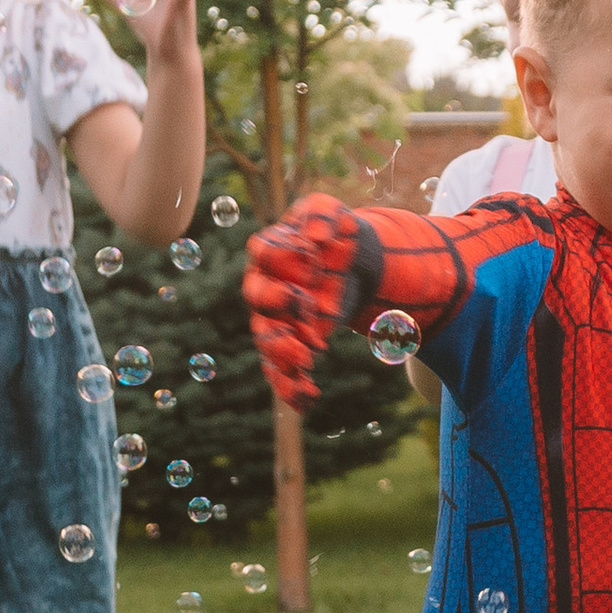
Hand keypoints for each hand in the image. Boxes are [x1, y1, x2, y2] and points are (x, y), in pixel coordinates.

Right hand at [242, 193, 367, 407]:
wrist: (351, 264)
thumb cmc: (336, 234)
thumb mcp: (334, 214)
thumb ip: (322, 215)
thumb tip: (316, 236)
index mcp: (271, 249)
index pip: (267, 253)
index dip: (286, 260)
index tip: (314, 268)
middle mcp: (264, 285)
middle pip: (259, 299)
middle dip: (281, 310)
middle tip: (308, 313)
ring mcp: (273, 318)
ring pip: (266, 338)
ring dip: (281, 353)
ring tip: (303, 363)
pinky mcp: (288, 342)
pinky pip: (279, 369)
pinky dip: (290, 386)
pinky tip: (306, 398)